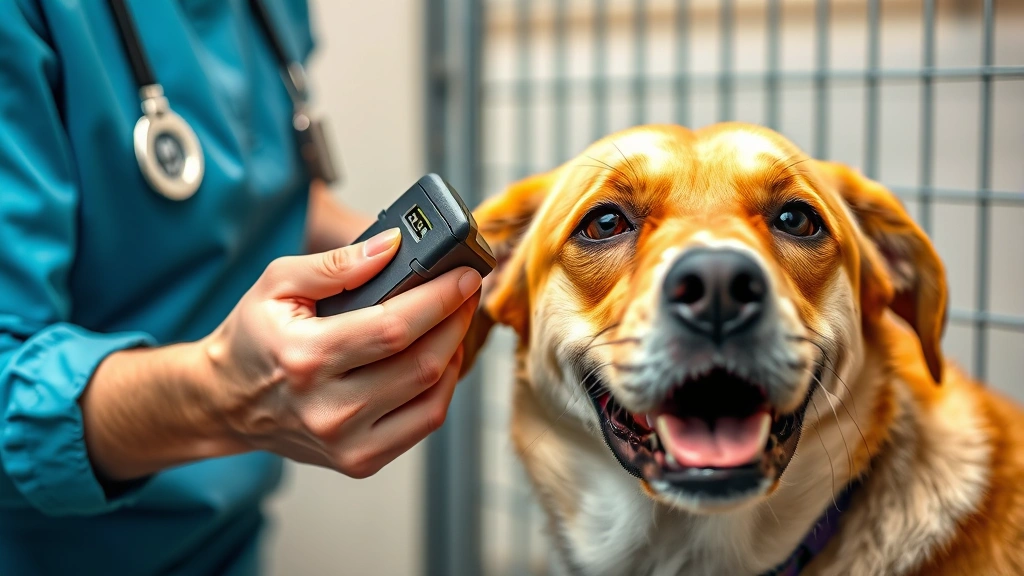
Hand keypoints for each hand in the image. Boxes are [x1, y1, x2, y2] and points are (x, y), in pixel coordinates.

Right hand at [199, 228, 480, 477]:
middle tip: (465, 293)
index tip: (465, 276)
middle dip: (456, 321)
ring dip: (454, 353)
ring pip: (432, 397)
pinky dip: (442, 387)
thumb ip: (335, 264)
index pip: (393, 328)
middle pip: (421, 363)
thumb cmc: (254, 338)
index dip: (439, 300)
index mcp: (305, 358)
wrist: (227, 402)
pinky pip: (424, 423)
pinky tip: (438, 360)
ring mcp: (347, 443)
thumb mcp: (277, 283)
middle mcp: (328, 408)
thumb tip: (391, 247)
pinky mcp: (361, 460)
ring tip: (452, 323)